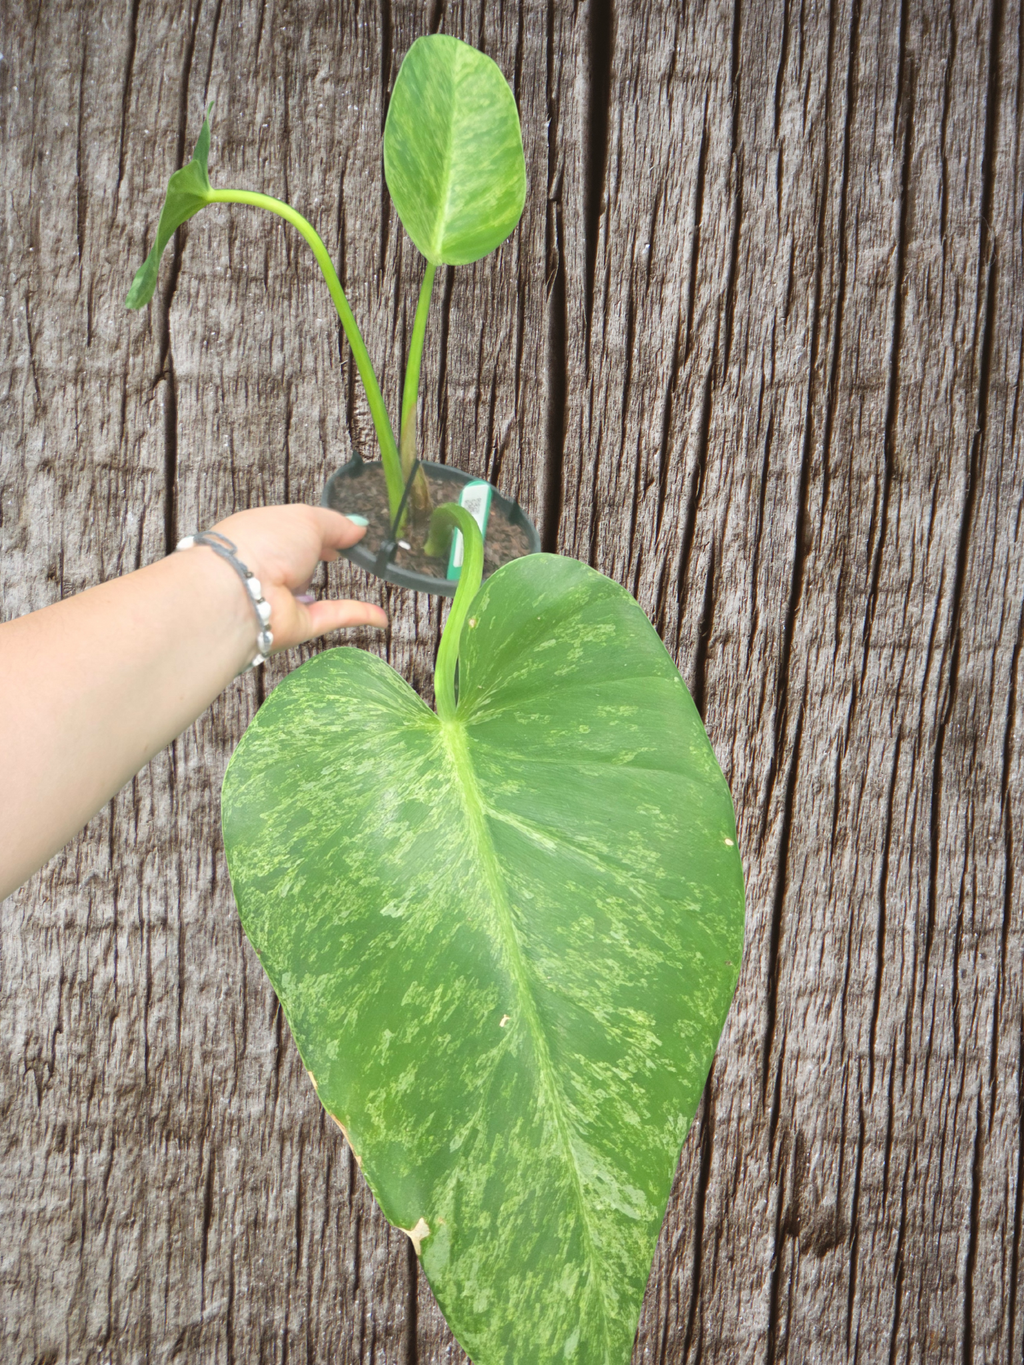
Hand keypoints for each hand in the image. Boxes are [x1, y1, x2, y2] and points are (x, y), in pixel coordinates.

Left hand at [210, 505, 388, 651]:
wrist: (241, 591)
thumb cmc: (265, 543)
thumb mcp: (307, 519)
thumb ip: (336, 524)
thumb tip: (360, 528)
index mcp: (263, 533)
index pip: (291, 531)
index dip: (316, 530)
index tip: (342, 531)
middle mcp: (268, 566)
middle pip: (299, 562)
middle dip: (318, 558)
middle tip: (348, 554)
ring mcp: (281, 597)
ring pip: (310, 593)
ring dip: (328, 588)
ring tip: (364, 579)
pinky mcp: (296, 625)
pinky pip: (332, 617)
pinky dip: (357, 615)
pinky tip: (382, 617)